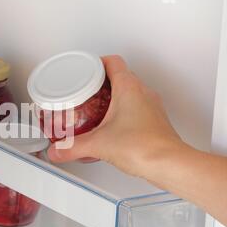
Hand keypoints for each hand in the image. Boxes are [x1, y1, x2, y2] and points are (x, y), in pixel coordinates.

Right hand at [47, 55, 184, 178]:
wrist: (169, 164)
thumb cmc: (144, 147)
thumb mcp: (98, 144)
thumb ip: (72, 147)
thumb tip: (57, 150)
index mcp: (129, 88)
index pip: (112, 62)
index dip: (96, 62)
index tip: (84, 69)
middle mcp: (143, 93)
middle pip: (120, 75)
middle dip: (101, 81)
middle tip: (86, 90)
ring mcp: (151, 107)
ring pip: (130, 92)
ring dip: (113, 97)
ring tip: (96, 108)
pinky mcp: (154, 121)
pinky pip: (137, 108)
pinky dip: (123, 112)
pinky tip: (112, 127)